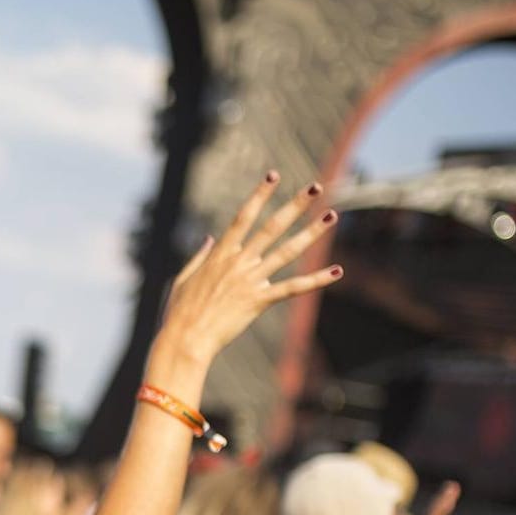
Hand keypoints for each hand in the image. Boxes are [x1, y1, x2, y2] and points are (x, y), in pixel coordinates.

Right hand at [160, 173, 342, 362]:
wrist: (185, 338)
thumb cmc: (179, 312)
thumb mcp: (183, 279)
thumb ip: (199, 257)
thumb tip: (210, 239)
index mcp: (220, 254)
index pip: (243, 216)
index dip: (260, 194)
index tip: (274, 175)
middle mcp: (238, 262)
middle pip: (272, 226)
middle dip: (295, 205)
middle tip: (315, 187)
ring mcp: (251, 280)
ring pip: (287, 251)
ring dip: (312, 233)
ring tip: (331, 216)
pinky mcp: (259, 301)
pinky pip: (292, 288)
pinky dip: (315, 280)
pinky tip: (336, 271)